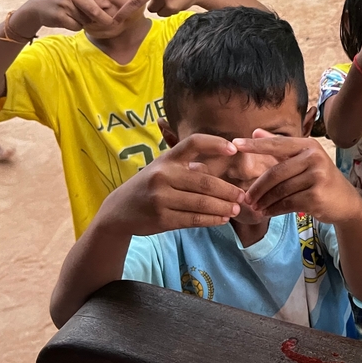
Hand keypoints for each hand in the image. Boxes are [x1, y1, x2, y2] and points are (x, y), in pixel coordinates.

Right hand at [16, 0, 113, 33]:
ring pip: (86, 20)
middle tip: (110, 23)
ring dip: (86, 22)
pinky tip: (68, 20)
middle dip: (104, 19)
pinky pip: (77, 26)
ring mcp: (64, 3)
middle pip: (94, 9)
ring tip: (75, 15)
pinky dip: (76, 27)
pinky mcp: (58, 15)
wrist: (37, 8)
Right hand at [100, 134, 244, 235]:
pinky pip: (194, 219)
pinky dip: (212, 219)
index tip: (234, 150)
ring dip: (223, 207)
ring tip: (235, 208)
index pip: (193, 143)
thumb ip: (189, 166)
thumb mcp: (163, 168)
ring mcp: (161, 198)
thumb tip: (224, 165)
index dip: (215, 143)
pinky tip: (222, 219)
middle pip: (205, 182)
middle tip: (242, 195)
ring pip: (202, 203)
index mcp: (167, 158)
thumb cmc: (150, 185)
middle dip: (228, 190)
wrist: (119, 211)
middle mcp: (163, 175)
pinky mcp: (162, 219)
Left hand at [235, 130, 361, 222]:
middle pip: (276, 172)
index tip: (235, 144)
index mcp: (309, 146)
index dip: (255, 145)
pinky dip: (274, 209)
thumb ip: (279, 146)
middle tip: (246, 198)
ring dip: (264, 201)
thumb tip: (255, 131)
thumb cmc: (320, 179)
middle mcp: (314, 158)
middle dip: (258, 187)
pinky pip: (287, 203)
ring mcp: (317, 177)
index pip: (277, 144)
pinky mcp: (316, 196)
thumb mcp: (303, 159)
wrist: (345, 202)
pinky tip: (267, 212)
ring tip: (255, 207)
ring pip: (280, 190)